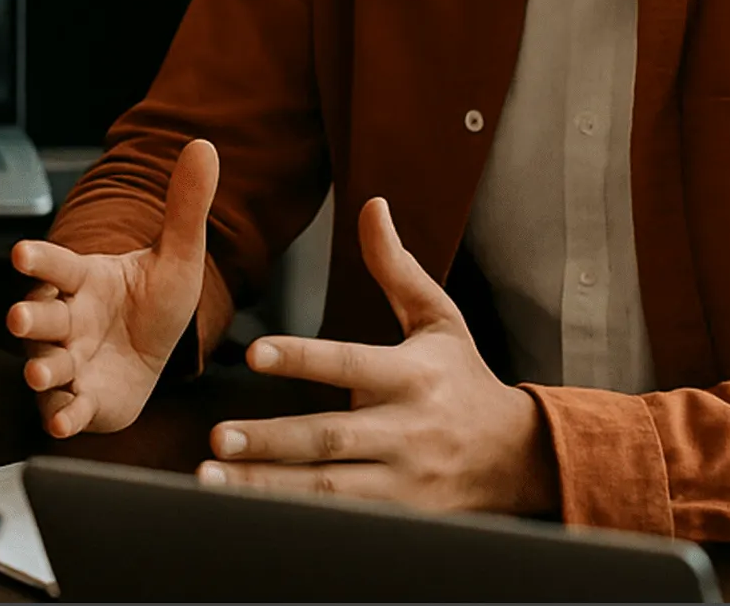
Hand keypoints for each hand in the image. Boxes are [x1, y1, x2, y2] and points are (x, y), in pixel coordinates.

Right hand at [5, 137, 219, 436]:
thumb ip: (185, 206)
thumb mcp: (177, 257)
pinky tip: (63, 419)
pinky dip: (62, 415)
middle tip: (20, 318)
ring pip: (46, 364)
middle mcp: (65, 321)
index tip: (21, 253)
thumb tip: (205, 146)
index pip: (56, 266)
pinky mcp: (79, 400)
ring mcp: (67, 363)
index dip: (38, 260)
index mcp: (82, 281)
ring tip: (41, 372)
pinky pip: (64, 409)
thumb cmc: (150, 303)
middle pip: (41, 317)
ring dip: (41, 369)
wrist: (150, 356)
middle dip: (29, 319)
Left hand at [196, 197, 557, 516]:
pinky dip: (294, 519)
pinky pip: (340, 522)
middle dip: (271, 440)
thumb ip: (397, 269)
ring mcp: (403, 482)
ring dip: (267, 487)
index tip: (253, 352)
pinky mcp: (399, 518)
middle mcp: (407, 431)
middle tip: (216, 436)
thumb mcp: (439, 320)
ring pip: (328, 490)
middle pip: (331, 438)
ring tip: (213, 478)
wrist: (516, 457)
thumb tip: (372, 206)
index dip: (303, 359)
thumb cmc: (463, 379)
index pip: (351, 363)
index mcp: (413, 376)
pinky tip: (247, 515)